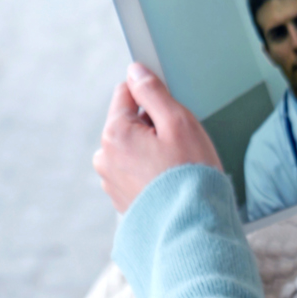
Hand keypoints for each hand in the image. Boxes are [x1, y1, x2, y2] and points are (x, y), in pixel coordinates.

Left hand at [93, 63, 222, 212]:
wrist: (191, 227)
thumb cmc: (189, 174)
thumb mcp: (178, 122)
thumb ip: (153, 92)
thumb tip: (135, 71)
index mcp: (114, 133)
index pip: (126, 92)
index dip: (153, 98)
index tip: (172, 113)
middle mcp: (105, 157)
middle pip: (130, 122)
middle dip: (153, 126)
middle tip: (180, 145)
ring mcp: (110, 180)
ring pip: (133, 147)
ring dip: (152, 150)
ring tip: (177, 167)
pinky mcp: (121, 198)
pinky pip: (135, 171)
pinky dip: (151, 171)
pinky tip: (170, 182)